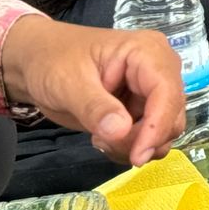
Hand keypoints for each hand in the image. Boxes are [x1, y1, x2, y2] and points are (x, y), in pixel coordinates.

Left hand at [1, 16, 185, 166]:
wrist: (36, 62)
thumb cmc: (52, 61)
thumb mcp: (69, 82)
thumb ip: (95, 107)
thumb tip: (120, 131)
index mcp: (147, 52)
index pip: (167, 91)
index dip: (157, 126)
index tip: (137, 157)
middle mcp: (158, 70)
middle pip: (171, 114)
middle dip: (142, 138)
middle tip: (101, 141)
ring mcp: (151, 91)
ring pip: (164, 130)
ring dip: (135, 145)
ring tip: (99, 138)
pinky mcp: (141, 109)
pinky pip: (149, 137)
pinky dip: (129, 147)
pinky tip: (102, 138)